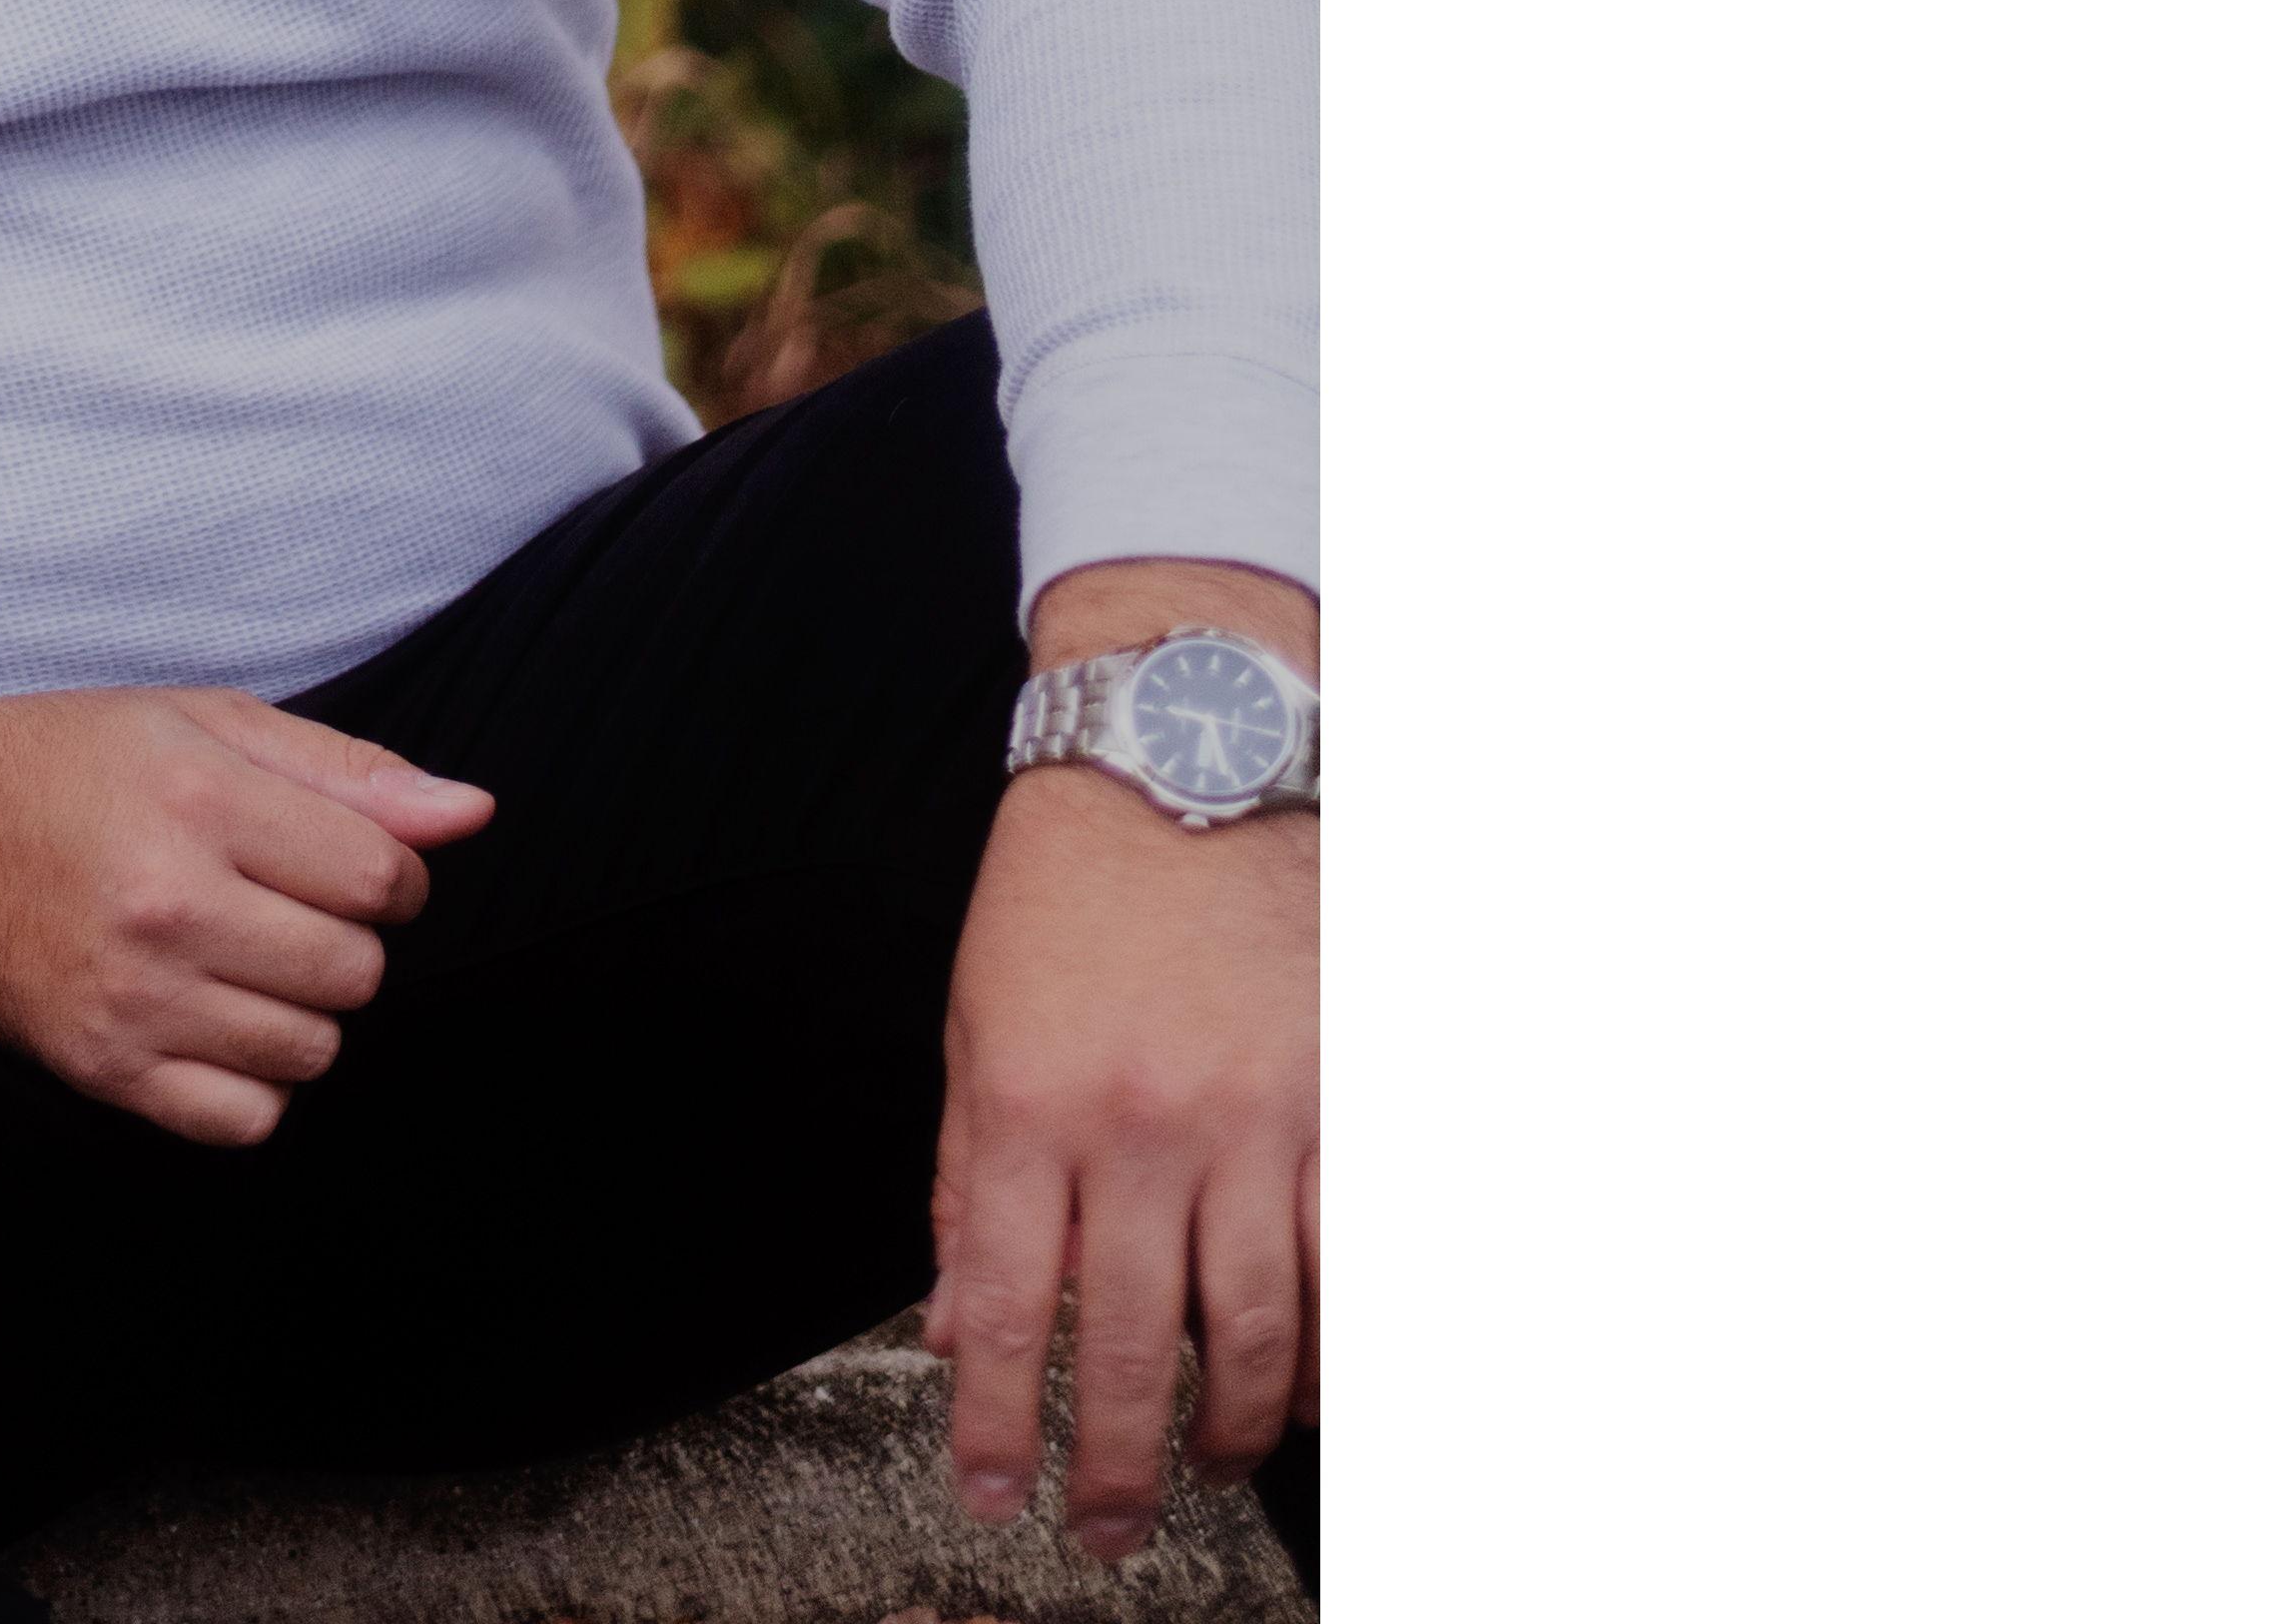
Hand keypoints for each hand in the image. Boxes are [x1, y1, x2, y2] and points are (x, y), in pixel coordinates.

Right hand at [0, 677, 494, 1145]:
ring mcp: (132, 998)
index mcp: (196, 799)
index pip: (383, 876)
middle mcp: (166, 903)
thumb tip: (473, 814)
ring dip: (298, 1008)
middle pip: (355, 972)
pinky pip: (248, 1118)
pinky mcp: (103, 1069)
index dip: (386, 870)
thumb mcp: (203, 724)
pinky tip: (210, 1015)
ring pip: (312, 1050)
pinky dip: (252, 1080)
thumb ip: (346, 770)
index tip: (335, 857)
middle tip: (273, 900)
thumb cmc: (71, 763)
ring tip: (235, 953)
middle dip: (341, 938)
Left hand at [930, 573, 1319, 1566]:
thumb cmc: (1063, 890)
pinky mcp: (1334, 1107)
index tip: (987, 1494)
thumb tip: (954, 1323)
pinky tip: (1309, 1389)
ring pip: (1250, 1329)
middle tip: (1099, 1531)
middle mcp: (1138, 1127)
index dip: (992, 1419)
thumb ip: (966, 1179)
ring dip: (1230, 1427)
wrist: (1181, 765)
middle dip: (1109, 1462)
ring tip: (1206, 1469)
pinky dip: (1331, 1344)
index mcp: (1028, 1102)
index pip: (1001, 1303)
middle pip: (1127, 1343)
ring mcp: (1249, 1123)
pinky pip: (1340, 1262)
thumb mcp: (973, 1020)